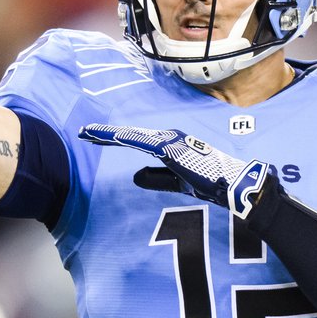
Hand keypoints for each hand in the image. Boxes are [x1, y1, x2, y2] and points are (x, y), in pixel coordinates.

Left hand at [78, 123, 271, 218]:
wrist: (233, 185)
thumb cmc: (210, 182)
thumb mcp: (178, 181)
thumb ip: (157, 178)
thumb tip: (134, 176)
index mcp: (171, 144)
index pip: (137, 141)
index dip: (115, 139)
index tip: (96, 139)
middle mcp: (169, 137)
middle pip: (130, 135)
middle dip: (106, 134)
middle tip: (83, 132)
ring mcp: (168, 141)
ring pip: (130, 136)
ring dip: (107, 134)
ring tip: (86, 133)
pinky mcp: (169, 148)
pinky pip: (137, 142)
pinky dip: (119, 139)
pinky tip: (103, 138)